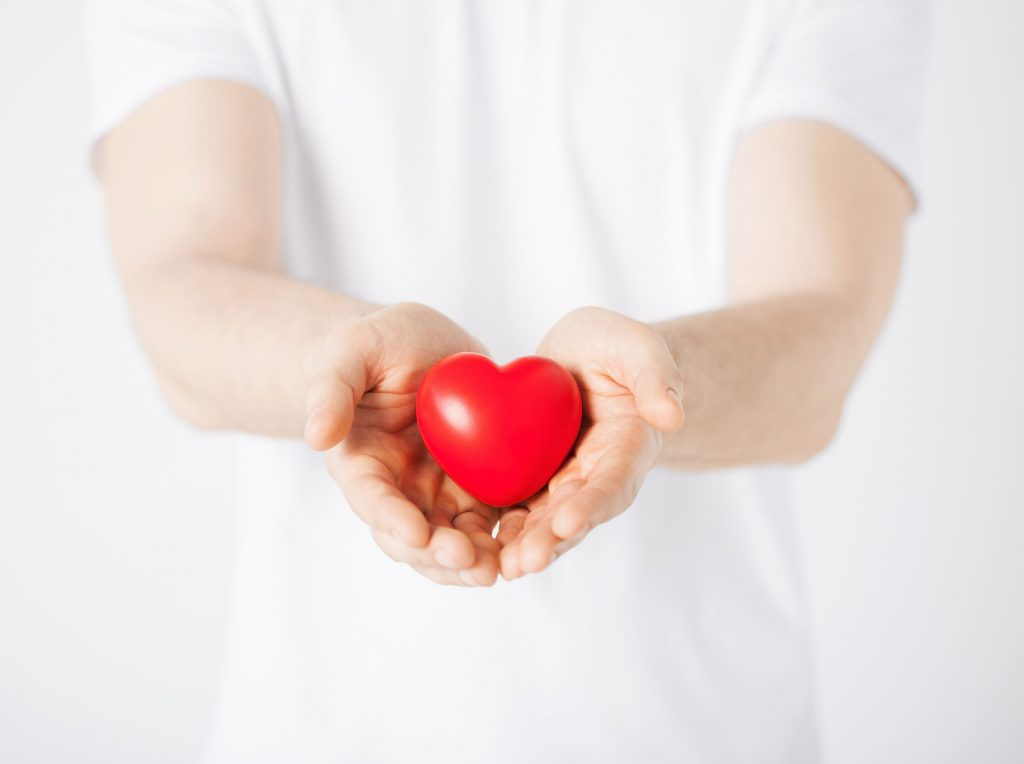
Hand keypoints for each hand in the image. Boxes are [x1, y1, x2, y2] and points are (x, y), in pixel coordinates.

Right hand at [304, 302, 501, 585]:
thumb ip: (332, 389)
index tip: (417, 533)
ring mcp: (436, 493)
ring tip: (496, 569)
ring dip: (470, 560)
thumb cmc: (377, 343)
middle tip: (470, 560)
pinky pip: (487, 523)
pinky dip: (502, 540)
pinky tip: (524, 547)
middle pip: (411, 537)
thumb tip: (316, 437)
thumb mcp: (353, 350)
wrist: (420, 346)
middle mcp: (397, 489)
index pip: (372, 499)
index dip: (392, 519)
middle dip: (437, 554)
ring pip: (450, 541)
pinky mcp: (472, 487)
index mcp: (361, 462)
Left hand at [497, 306, 684, 578]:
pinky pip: (515, 507)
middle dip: (550, 540)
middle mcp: (596, 476)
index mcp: (627, 448)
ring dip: (524, 545)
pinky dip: (499, 528)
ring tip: (503, 568)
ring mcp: (562, 482)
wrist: (583, 357)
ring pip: (543, 521)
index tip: (568, 522)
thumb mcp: (637, 347)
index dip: (592, 504)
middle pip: (575, 514)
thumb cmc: (614, 348)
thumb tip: (671, 416)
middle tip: (525, 562)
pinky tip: (477, 545)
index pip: (613, 481)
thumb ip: (655, 376)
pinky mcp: (532, 480)